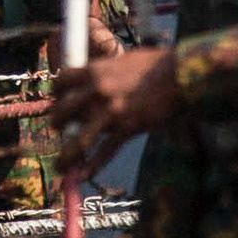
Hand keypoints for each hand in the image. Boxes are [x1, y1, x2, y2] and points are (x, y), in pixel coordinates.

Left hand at [47, 42, 178, 177]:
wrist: (181, 76)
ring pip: (79, 139)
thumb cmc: (155, 65)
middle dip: (57, 124)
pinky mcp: (127, 128)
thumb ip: (104, 72)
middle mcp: (97, 91)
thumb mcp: (122, 61)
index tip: (58, 101)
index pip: (61, 83)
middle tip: (58, 130)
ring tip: (60, 165)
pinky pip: (105, 151)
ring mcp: (111, 112)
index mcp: (94, 70)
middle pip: (63, 113)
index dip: (56, 94)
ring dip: (67, 155)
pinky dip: (93, 166)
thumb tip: (91, 81)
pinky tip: (83, 175)